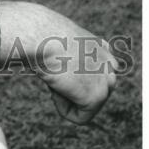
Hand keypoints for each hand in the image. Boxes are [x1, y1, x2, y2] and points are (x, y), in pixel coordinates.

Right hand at [0, 1, 118, 124]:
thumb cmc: (38, 31)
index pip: (92, 74)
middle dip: (69, 87)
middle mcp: (109, 64)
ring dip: (64, 95)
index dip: (68, 74)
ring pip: (84, 104)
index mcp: (101, 48)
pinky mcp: (97, 97)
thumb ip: (66, 52)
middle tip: (53, 69)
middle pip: (89, 91)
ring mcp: (106, 81)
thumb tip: (55, 65)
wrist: (40, 34)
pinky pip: (80, 117)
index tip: (54, 62)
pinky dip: (62, 108)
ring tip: (53, 74)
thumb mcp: (56, 37)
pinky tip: (55, 87)